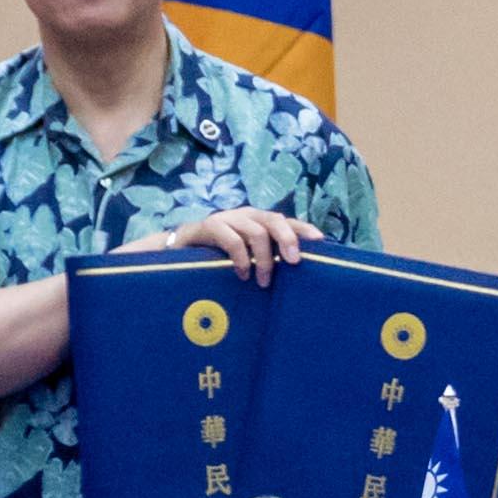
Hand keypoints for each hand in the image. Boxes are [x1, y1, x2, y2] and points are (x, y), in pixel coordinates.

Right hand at [155, 206, 325, 286]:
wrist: (176, 250)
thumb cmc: (217, 257)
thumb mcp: (246, 256)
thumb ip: (265, 258)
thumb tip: (293, 273)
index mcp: (258, 220)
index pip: (287, 221)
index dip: (304, 229)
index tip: (321, 241)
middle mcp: (246, 215)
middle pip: (275, 220)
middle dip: (288, 240)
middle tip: (294, 263)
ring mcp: (228, 218)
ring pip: (256, 231)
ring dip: (264, 259)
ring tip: (263, 282)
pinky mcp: (209, 226)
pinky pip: (232, 239)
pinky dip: (242, 259)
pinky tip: (243, 275)